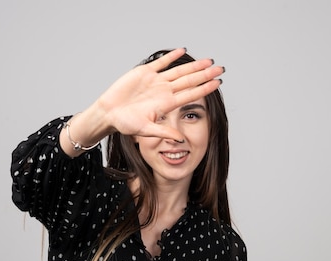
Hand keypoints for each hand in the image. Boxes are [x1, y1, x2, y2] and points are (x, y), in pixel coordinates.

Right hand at [92, 48, 223, 140]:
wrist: (109, 113)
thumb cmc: (125, 124)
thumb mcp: (146, 130)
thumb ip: (164, 132)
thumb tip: (181, 139)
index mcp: (167, 104)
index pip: (191, 93)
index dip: (205, 88)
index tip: (219, 83)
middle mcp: (165, 91)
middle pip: (190, 80)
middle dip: (205, 74)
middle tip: (221, 68)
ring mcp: (156, 81)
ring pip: (179, 71)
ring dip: (194, 65)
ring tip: (208, 60)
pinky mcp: (144, 72)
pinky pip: (161, 63)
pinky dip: (171, 56)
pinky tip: (182, 50)